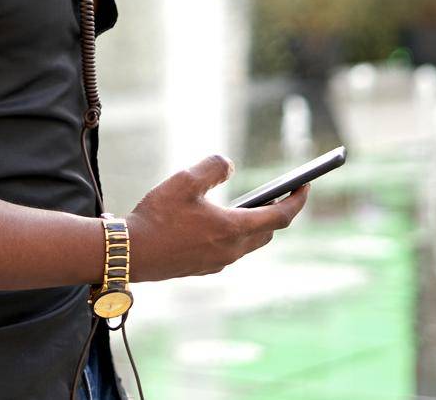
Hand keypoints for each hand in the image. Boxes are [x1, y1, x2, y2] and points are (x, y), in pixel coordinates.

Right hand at [125, 154, 309, 282]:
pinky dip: (235, 234)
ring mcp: (218, 263)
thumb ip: (212, 167)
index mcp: (233, 229)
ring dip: (256, 225)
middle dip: (278, 212)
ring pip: (249, 243)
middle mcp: (231, 250)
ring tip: (250, 205)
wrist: (131, 254)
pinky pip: (230, 251)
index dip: (296, 200)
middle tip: (281, 193)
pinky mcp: (203, 268)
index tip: (305, 186)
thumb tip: (228, 165)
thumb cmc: (157, 216)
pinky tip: (218, 222)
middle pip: (267, 233)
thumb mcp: (184, 180)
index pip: (279, 217)